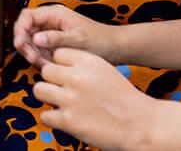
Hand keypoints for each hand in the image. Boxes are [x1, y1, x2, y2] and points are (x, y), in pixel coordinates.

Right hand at [13, 4, 115, 67]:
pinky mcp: (54, 43)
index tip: (20, 44)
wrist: (114, 48)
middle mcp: (51, 21)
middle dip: (26, 45)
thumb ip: (56, 38)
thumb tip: (35, 38)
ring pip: (31, 41)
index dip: (20, 29)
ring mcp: (52, 32)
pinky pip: (40, 50)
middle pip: (26, 29)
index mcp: (55, 13)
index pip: (27, 16)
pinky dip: (41, 58)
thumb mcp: (77, 40)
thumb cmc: (100, 40)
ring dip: (33, 54)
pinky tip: (49, 66)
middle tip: (33, 59)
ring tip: (44, 65)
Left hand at [34, 47, 160, 150]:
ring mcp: (70, 98)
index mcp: (88, 61)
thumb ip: (83, 66)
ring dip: (48, 97)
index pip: (58, 54)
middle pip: (45, 71)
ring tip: (61, 103)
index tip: (68, 75)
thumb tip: (59, 66)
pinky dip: (53, 119)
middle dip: (53, 81)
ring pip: (39, 90)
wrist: (142, 125)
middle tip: (63, 91)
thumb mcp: (105, 70)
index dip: (62, 65)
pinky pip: (44, 115)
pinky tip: (65, 119)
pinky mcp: (68, 121)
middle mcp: (77, 76)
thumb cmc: (125, 99)